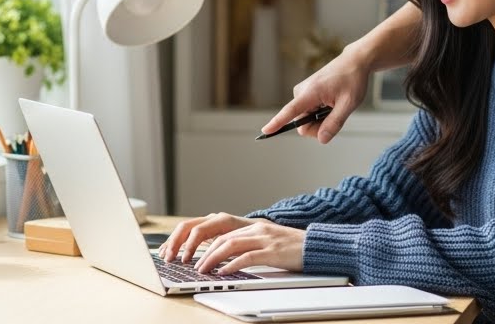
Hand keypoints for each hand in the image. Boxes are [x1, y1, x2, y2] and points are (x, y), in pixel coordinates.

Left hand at [159, 213, 303, 274]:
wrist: (317, 246)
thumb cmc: (290, 248)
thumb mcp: (262, 242)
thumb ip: (242, 244)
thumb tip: (217, 256)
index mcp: (248, 224)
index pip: (211, 223)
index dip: (191, 235)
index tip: (177, 249)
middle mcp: (253, 227)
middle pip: (216, 231)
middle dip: (194, 245)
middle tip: (182, 260)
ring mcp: (263, 237)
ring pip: (229, 243)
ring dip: (210, 257)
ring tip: (199, 269)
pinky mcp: (273, 250)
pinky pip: (248, 256)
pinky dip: (232, 264)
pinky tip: (223, 272)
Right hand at [261, 48, 371, 142]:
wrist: (354, 62)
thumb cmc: (352, 79)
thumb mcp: (348, 104)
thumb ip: (334, 123)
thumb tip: (321, 139)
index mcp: (310, 92)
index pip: (290, 111)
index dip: (277, 122)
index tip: (265, 131)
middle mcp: (301, 92)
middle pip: (302, 123)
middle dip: (318, 126)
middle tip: (335, 115)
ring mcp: (302, 92)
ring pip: (305, 119)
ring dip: (320, 119)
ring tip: (335, 105)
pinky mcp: (305, 93)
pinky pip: (308, 113)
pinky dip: (320, 113)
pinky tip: (331, 103)